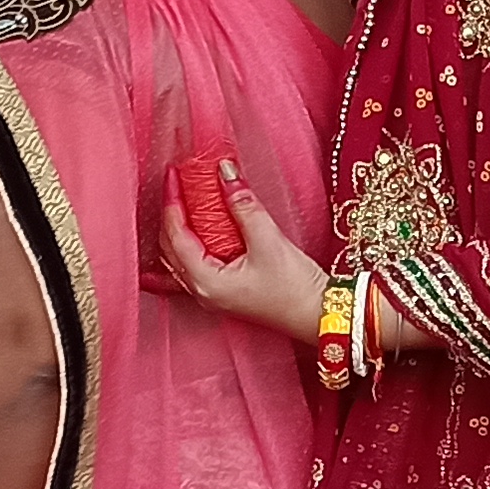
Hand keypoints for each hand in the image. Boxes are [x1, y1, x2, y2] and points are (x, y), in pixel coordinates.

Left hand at [159, 161, 330, 337]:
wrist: (320, 316)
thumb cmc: (295, 289)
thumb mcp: (269, 241)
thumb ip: (243, 206)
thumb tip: (225, 172)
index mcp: (207, 281)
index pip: (175, 235)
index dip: (172, 201)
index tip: (173, 174)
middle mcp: (202, 292)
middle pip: (169, 247)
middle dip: (170, 212)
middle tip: (176, 182)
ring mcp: (211, 296)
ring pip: (177, 259)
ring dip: (175, 230)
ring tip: (179, 201)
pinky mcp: (224, 293)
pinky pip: (190, 270)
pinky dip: (183, 250)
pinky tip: (178, 245)